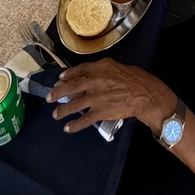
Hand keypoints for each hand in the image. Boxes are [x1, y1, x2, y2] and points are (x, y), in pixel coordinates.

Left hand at [46, 58, 174, 134]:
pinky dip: (75, 125)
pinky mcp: (100, 112)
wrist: (144, 95)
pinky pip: (84, 120)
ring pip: (74, 104)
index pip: (80, 70)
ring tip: (55, 114)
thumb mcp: (117, 67)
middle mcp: (95, 81)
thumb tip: (91, 74)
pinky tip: (68, 128)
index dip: (68, 74)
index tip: (60, 78)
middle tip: (49, 97)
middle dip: (58, 92)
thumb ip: (102, 69)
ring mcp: (96, 97)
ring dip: (63, 110)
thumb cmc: (135, 79)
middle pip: (72, 86)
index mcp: (100, 68)